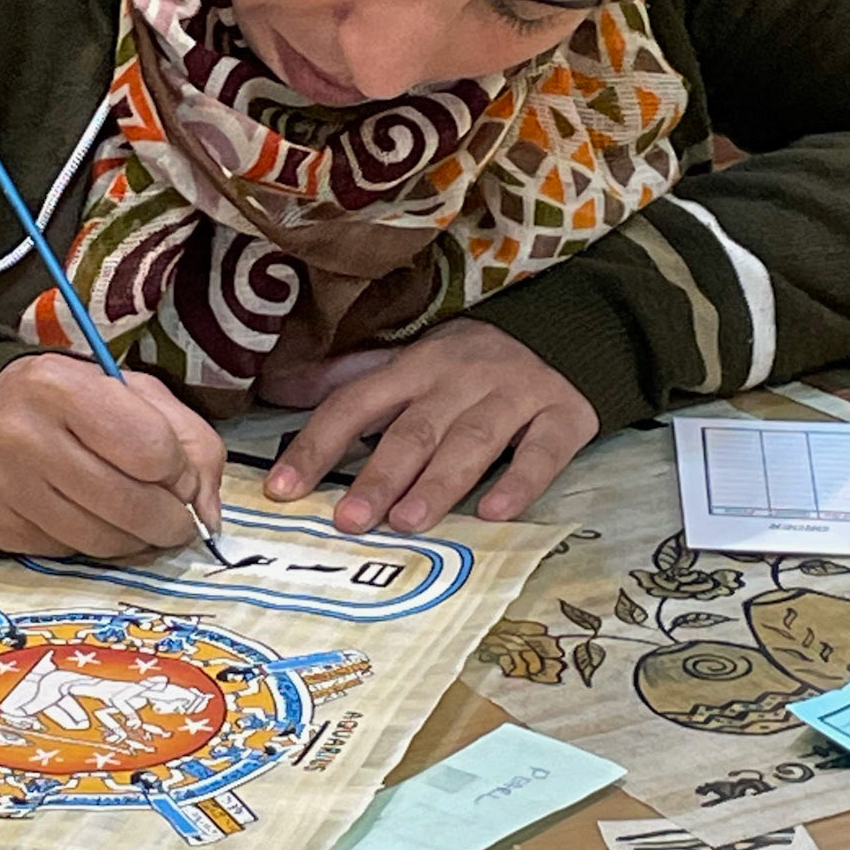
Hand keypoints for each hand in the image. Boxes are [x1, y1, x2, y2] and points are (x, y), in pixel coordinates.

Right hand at [0, 353, 225, 557]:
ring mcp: (3, 484)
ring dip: (136, 543)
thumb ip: (190, 443)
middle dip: (170, 523)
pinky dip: (94, 548)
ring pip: (99, 542)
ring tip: (142, 525)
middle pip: (127, 504)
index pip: (150, 450)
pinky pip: (67, 555)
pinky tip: (95, 523)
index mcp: (63, 387)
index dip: (182, 475)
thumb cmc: (77, 402)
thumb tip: (208, 515)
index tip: (183, 480)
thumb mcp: (138, 397)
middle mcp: (23, 434)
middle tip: (179, 523)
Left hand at [265, 320, 596, 532]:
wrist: (569, 327)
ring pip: (472, 441)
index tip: (281, 489)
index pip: (354, 404)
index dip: (316, 446)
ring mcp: (515, 394)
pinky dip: (521, 482)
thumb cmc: (471, 363)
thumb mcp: (411, 362)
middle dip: (379, 477)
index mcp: (413, 366)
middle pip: (414, 430)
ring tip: (408, 522)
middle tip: (349, 521)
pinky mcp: (564, 414)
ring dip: (438, 483)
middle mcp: (460, 378)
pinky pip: (543, 451)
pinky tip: (495, 513)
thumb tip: (280, 387)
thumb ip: (353, 383)